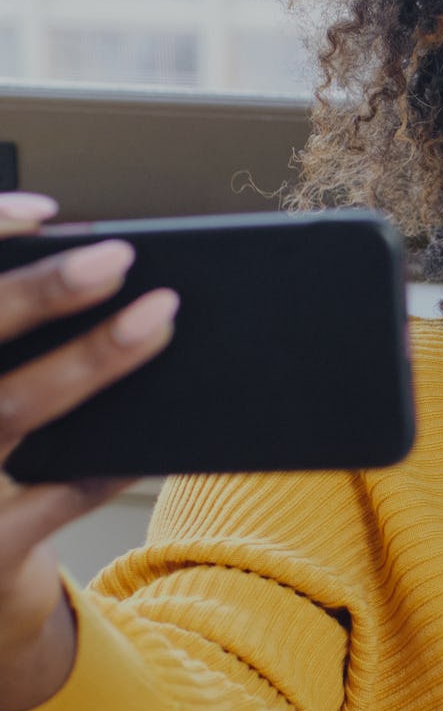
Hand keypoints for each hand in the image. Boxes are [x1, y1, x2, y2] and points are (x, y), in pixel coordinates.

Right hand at [0, 193, 177, 700]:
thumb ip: (15, 349)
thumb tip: (94, 275)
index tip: (45, 214)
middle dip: (42, 294)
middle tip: (119, 257)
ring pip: (11, 410)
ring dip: (90, 361)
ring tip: (160, 320)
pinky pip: (52, 497)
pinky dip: (106, 458)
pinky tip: (155, 427)